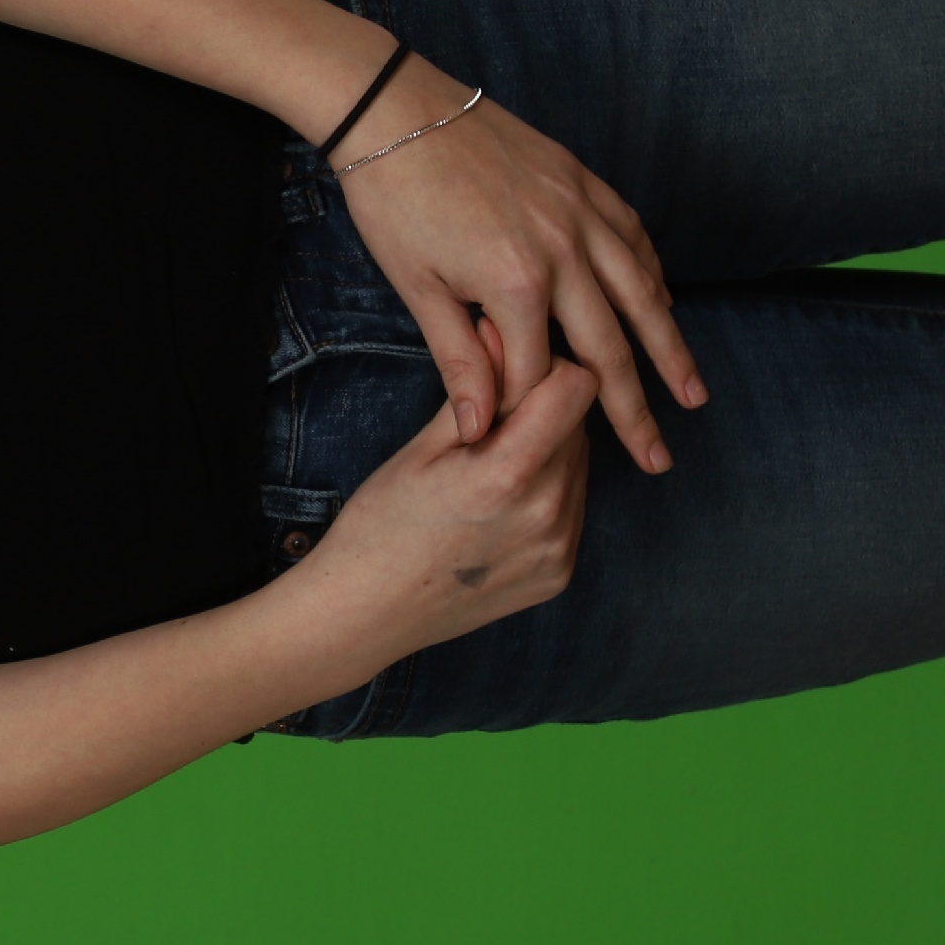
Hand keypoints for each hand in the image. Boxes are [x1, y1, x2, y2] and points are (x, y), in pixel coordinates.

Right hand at [299, 358, 595, 660]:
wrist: (365, 614)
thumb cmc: (379, 526)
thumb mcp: (419, 449)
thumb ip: (474, 390)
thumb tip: (498, 330)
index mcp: (507, 474)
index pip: (577, 387)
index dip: (544, 371)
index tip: (507, 380)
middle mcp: (548, 514)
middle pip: (580, 425)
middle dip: (543, 412)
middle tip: (487, 428)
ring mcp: (558, 550)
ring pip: (580, 466)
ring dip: (548, 453)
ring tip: (488, 473)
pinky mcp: (560, 573)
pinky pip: (572, 509)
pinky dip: (546, 495)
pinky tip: (497, 510)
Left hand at [332, 67, 706, 471]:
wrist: (397, 111)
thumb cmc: (395, 201)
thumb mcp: (417, 288)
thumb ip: (459, 360)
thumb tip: (479, 430)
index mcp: (515, 284)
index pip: (541, 372)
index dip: (540, 414)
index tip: (546, 447)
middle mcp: (563, 252)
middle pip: (610, 347)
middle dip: (635, 409)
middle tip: (659, 457)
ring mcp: (580, 214)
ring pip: (642, 293)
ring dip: (670, 348)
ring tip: (692, 393)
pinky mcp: (582, 183)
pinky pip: (633, 238)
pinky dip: (653, 276)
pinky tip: (664, 304)